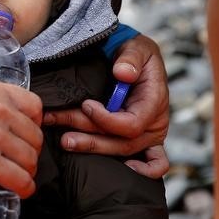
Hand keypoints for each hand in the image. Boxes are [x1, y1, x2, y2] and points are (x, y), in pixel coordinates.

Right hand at [0, 79, 43, 196]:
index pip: (34, 106)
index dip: (32, 123)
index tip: (25, 133)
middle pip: (35, 135)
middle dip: (29, 150)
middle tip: (18, 159)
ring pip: (30, 158)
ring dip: (26, 170)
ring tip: (17, 175)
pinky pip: (21, 179)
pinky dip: (24, 188)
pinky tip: (19, 190)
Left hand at [41, 34, 169, 177]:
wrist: (135, 58)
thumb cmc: (137, 53)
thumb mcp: (137, 47)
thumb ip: (130, 58)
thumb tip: (123, 73)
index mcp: (154, 101)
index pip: (131, 124)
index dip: (106, 120)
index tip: (85, 105)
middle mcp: (155, 123)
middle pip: (123, 142)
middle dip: (90, 138)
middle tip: (63, 136)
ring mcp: (151, 135)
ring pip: (123, 151)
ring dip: (93, 148)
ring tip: (66, 142)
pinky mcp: (144, 140)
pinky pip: (154, 163)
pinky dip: (143, 170)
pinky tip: (120, 169)